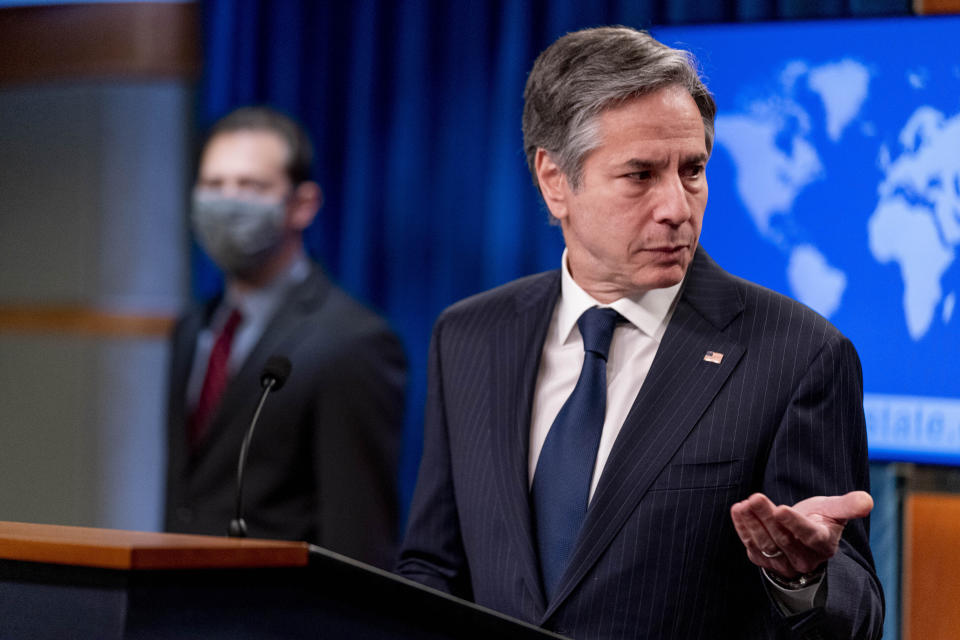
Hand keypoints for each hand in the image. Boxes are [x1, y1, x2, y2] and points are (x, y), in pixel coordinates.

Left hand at [730, 491, 872, 578]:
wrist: (803, 534)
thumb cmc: (821, 518)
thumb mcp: (835, 509)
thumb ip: (849, 505)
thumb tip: (868, 501)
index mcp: (823, 545)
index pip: (809, 536)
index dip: (794, 523)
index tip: (780, 508)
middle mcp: (805, 559)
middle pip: (783, 539)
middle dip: (767, 517)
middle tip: (755, 497)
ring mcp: (784, 563)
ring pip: (766, 544)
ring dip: (752, 523)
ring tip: (744, 504)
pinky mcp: (766, 562)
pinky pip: (752, 546)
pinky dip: (743, 529)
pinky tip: (738, 510)